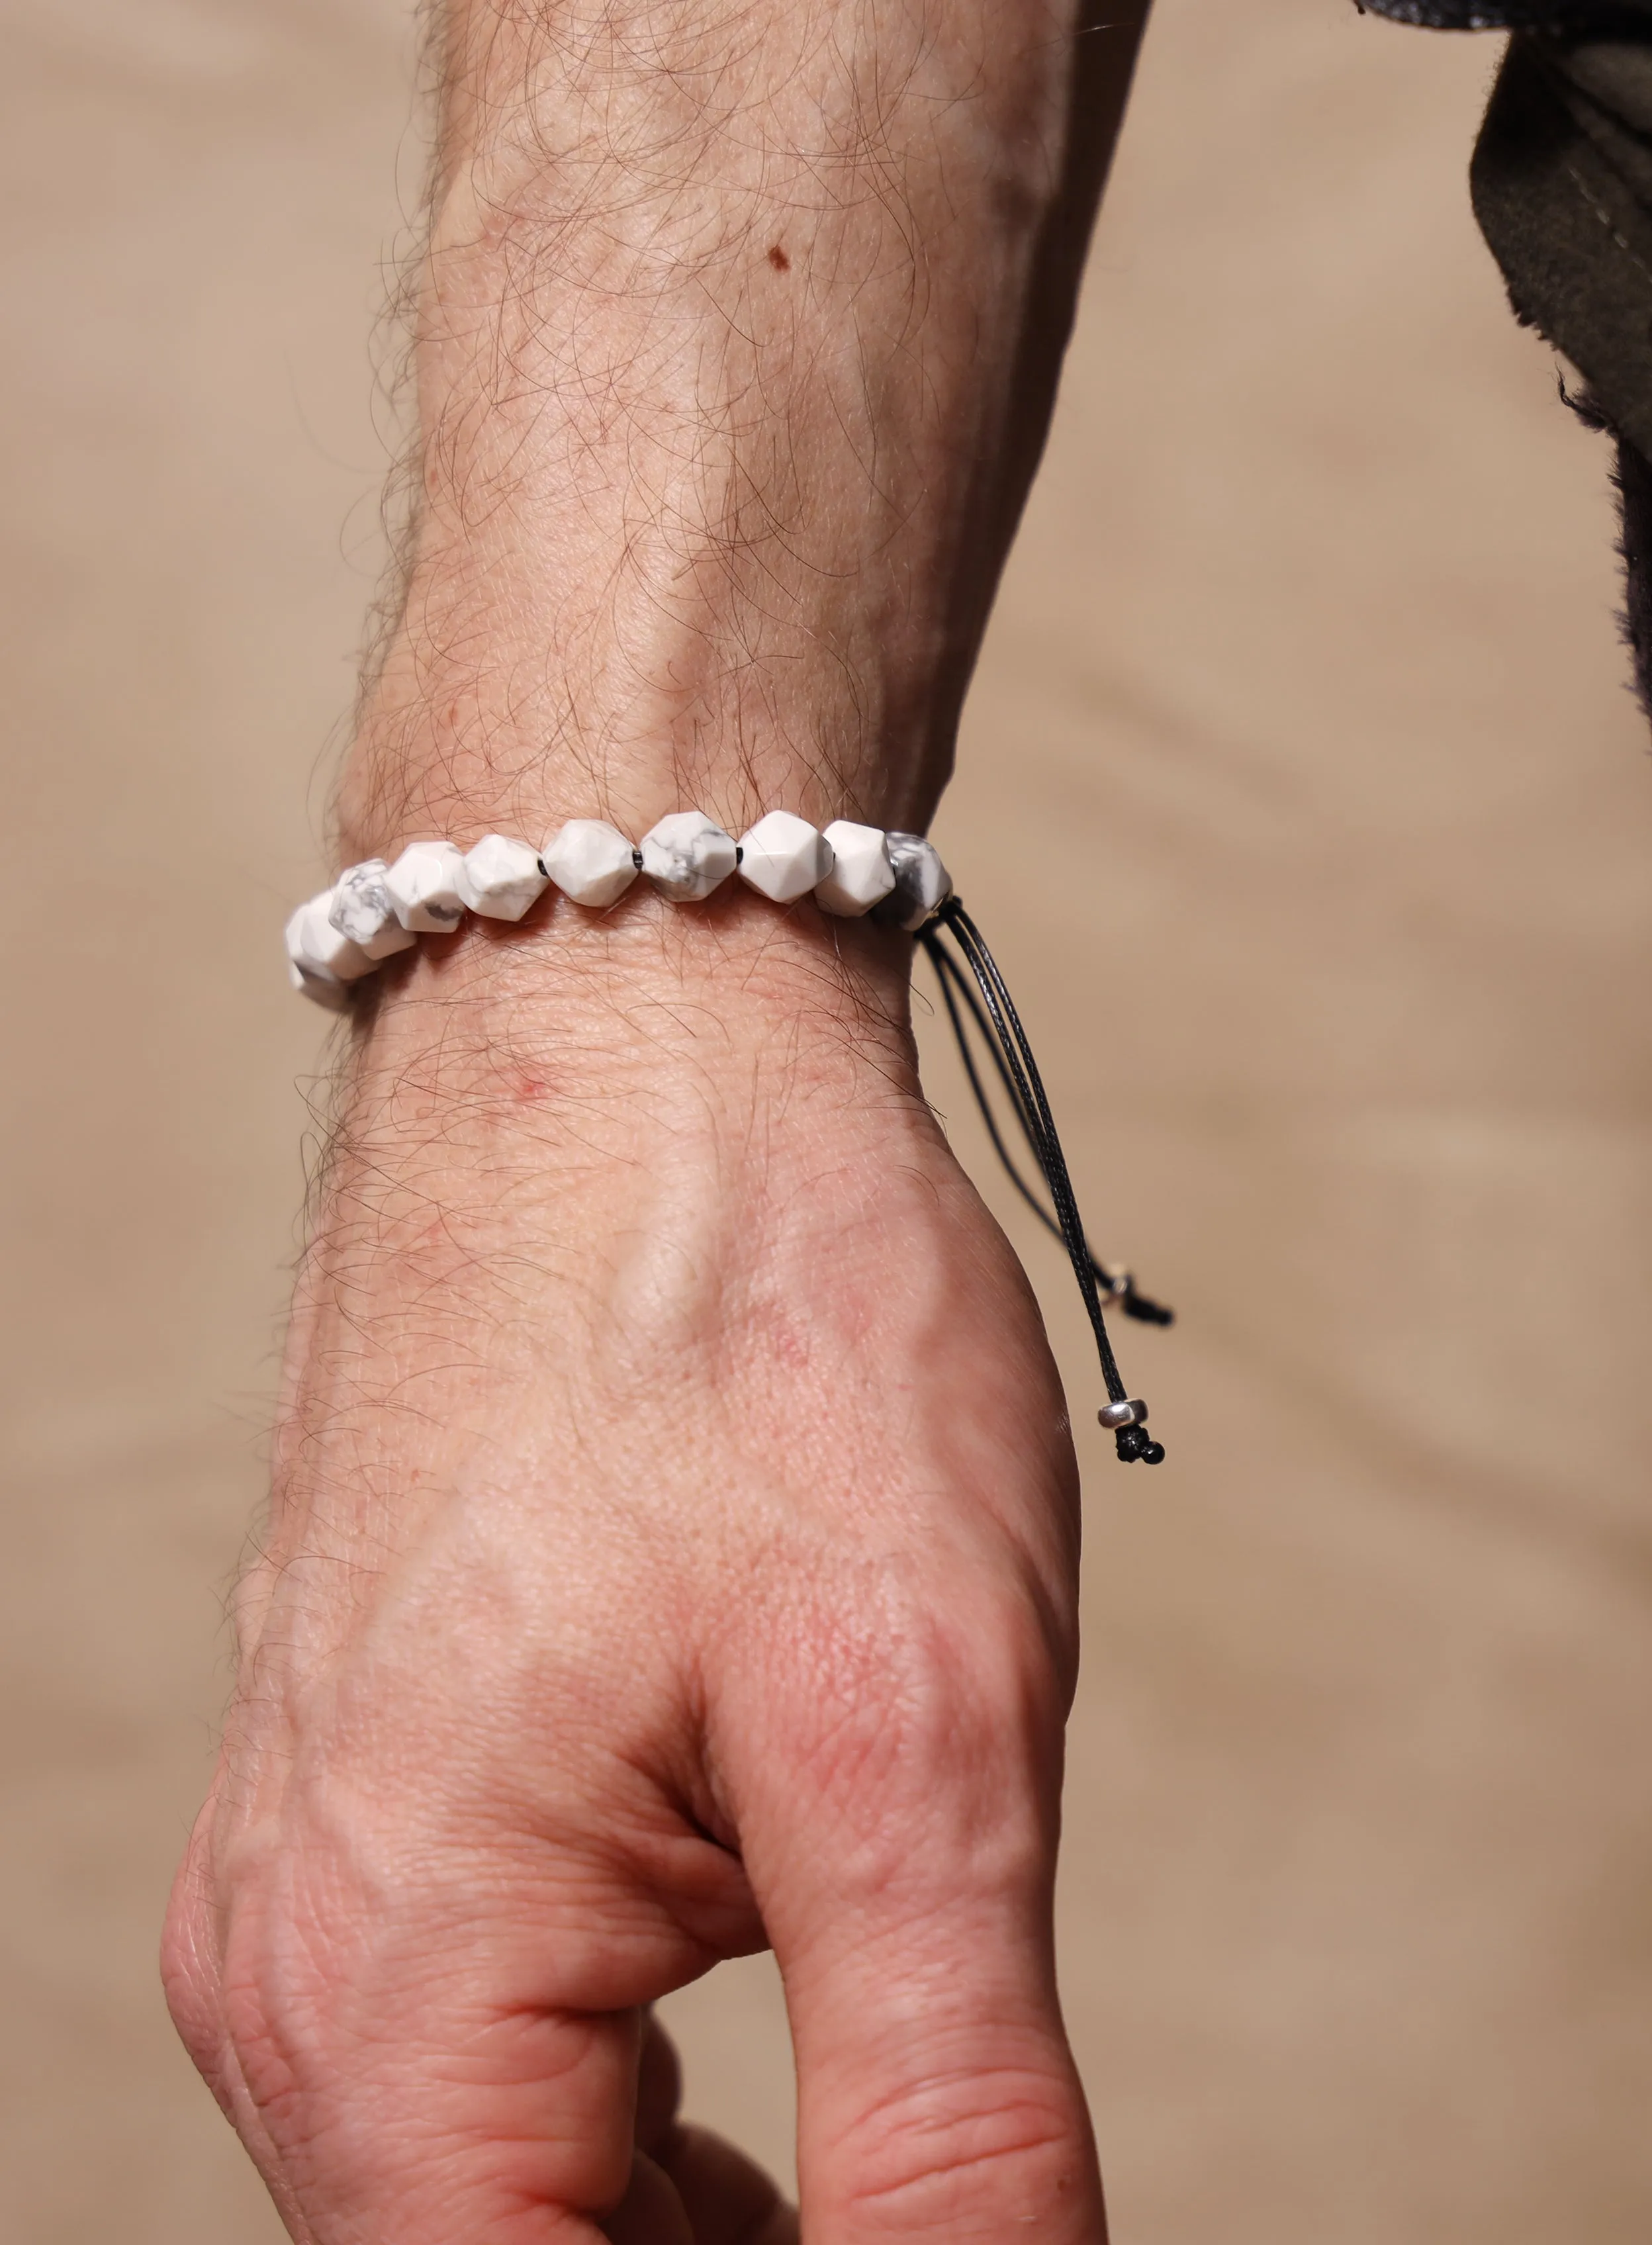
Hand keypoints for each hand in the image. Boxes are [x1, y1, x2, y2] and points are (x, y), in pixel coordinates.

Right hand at [163, 906, 1105, 2242]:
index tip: (942, 2222)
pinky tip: (780, 1971)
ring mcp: (323, 1864)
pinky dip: (644, 2077)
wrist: (622, 1035)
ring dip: (706, 2205)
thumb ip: (944, 2121)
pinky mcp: (383, 1775)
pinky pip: (495, 2028)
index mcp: (387, 2007)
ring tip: (892, 2098)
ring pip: (510, 2179)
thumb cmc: (756, 1322)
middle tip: (953, 2179)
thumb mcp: (915, 1737)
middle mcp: (301, 1968)